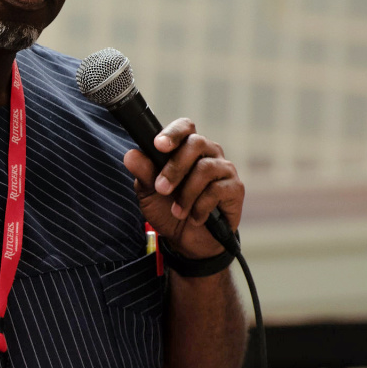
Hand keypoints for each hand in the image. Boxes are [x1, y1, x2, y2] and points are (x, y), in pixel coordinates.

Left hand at [121, 118, 243, 261]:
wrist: (187, 241)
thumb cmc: (168, 210)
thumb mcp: (149, 194)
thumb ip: (143, 173)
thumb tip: (131, 155)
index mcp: (186, 148)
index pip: (185, 127)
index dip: (173, 133)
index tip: (159, 145)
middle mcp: (208, 153)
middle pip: (196, 143)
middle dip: (175, 168)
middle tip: (161, 189)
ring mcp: (224, 169)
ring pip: (206, 168)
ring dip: (187, 193)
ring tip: (178, 211)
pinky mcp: (235, 189)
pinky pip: (218, 190)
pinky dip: (201, 207)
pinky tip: (195, 218)